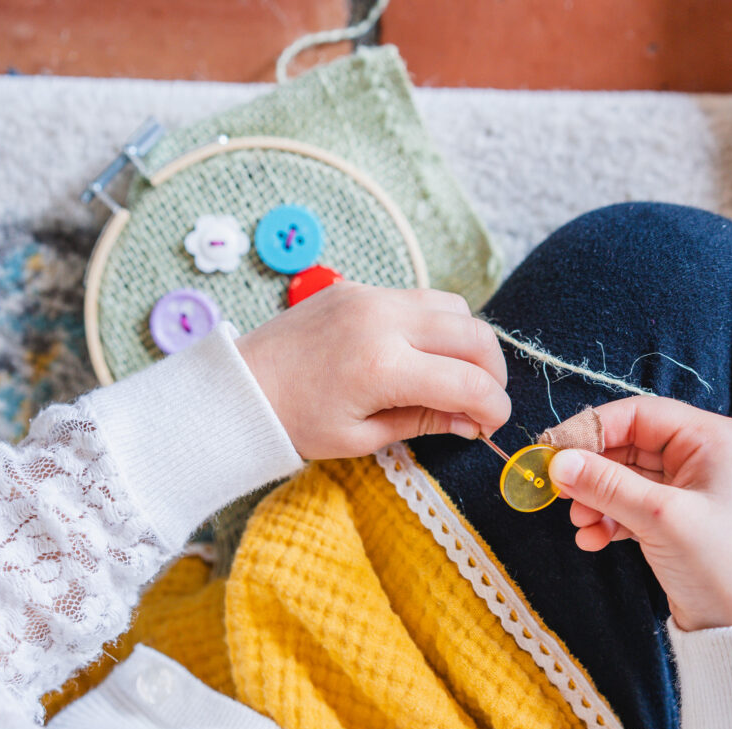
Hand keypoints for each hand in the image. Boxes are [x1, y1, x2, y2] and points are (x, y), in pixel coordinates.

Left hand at [235, 282, 510, 459]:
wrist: (237, 387)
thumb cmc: (294, 422)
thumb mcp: (361, 438)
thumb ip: (423, 422)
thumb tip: (471, 420)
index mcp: (382, 367)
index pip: (469, 382)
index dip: (493, 407)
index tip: (492, 425)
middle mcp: (383, 321)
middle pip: (474, 333)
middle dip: (492, 371)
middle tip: (482, 400)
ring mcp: (370, 296)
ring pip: (453, 306)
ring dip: (467, 341)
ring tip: (454, 375)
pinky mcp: (358, 287)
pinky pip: (417, 297)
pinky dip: (434, 324)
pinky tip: (418, 353)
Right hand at [546, 396, 731, 630]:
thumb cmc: (724, 566)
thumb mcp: (661, 519)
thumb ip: (606, 485)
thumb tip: (557, 462)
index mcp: (713, 439)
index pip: (640, 414)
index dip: (592, 429)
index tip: (551, 449)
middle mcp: (705, 457)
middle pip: (630, 446)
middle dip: (593, 471)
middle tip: (558, 492)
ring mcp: (694, 490)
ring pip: (629, 479)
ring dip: (598, 499)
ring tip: (579, 524)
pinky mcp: (682, 521)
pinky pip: (636, 507)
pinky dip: (611, 519)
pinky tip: (593, 540)